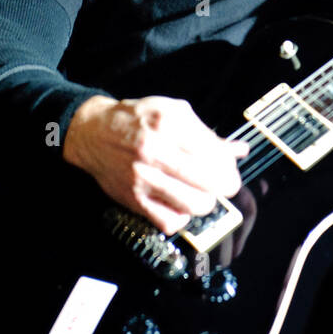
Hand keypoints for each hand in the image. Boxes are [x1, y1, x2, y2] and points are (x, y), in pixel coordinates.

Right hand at [62, 94, 248, 235]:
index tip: (230, 166)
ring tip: (204, 194)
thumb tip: (238, 150)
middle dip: (227, 185)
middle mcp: (155, 151)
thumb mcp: (173, 112)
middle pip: (209, 180)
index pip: (214, 152)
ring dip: (206, 202)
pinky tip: (181, 205)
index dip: (229, 163)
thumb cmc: (137, 120)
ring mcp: (144, 177)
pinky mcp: (134, 199)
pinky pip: (170, 221)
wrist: (93, 133)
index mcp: (169, 123)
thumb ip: (207, 132)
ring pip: (194, 204)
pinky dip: (182, 217)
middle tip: (227, 184)